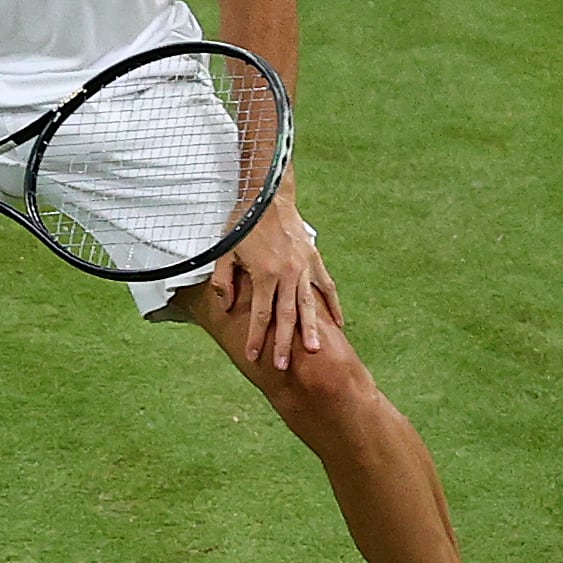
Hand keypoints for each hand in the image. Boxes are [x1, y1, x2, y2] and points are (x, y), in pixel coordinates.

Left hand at [208, 200, 341, 371]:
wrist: (268, 196)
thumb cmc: (243, 224)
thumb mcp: (224, 252)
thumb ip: (225, 282)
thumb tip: (227, 308)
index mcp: (264, 274)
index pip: (260, 315)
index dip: (257, 337)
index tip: (254, 356)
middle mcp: (287, 274)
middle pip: (286, 316)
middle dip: (284, 343)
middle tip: (283, 366)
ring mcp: (304, 267)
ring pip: (309, 305)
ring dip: (311, 330)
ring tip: (315, 351)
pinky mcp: (314, 260)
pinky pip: (326, 287)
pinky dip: (332, 306)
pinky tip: (338, 324)